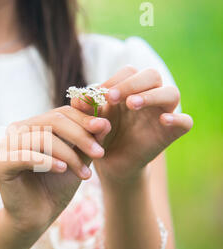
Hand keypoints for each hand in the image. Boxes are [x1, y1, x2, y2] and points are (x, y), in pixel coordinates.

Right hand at [0, 106, 110, 236]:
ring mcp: (5, 146)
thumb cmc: (55, 187)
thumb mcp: (77, 161)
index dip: (84, 118)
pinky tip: (62, 170)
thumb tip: (104, 122)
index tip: (105, 128)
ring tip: (84, 174)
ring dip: (68, 155)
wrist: (36, 218)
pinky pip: (26, 156)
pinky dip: (47, 161)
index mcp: (33, 125)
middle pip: (53, 121)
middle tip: (100, 154)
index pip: (61, 113)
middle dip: (80, 136)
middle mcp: (17, 130)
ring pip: (42, 138)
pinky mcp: (0, 164)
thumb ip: (88, 141)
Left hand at [71, 66, 192, 183]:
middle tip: (112, 97)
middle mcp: (149, 96)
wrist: (110, 163)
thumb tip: (77, 99)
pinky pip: (186, 122)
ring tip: (131, 104)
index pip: (129, 72)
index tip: (98, 95)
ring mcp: (163, 113)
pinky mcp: (171, 132)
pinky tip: (163, 120)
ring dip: (151, 95)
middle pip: (152, 75)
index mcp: (130, 89)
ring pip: (171, 93)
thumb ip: (84, 110)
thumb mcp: (89, 122)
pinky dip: (178, 118)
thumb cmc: (100, 136)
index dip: (114, 80)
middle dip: (131, 83)